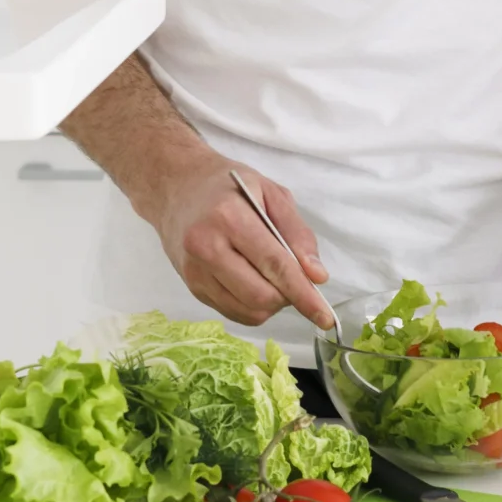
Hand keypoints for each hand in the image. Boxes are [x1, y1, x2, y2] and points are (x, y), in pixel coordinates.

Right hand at [147, 155, 333, 328]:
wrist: (177, 188)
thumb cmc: (229, 185)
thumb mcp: (271, 193)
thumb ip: (297, 233)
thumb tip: (317, 276)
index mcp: (229, 217)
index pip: (274, 264)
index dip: (303, 293)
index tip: (325, 316)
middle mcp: (206, 248)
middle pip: (260, 295)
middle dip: (289, 297)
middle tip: (296, 278)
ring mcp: (195, 271)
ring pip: (248, 310)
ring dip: (273, 304)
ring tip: (274, 277)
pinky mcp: (191, 287)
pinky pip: (233, 312)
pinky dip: (254, 306)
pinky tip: (256, 283)